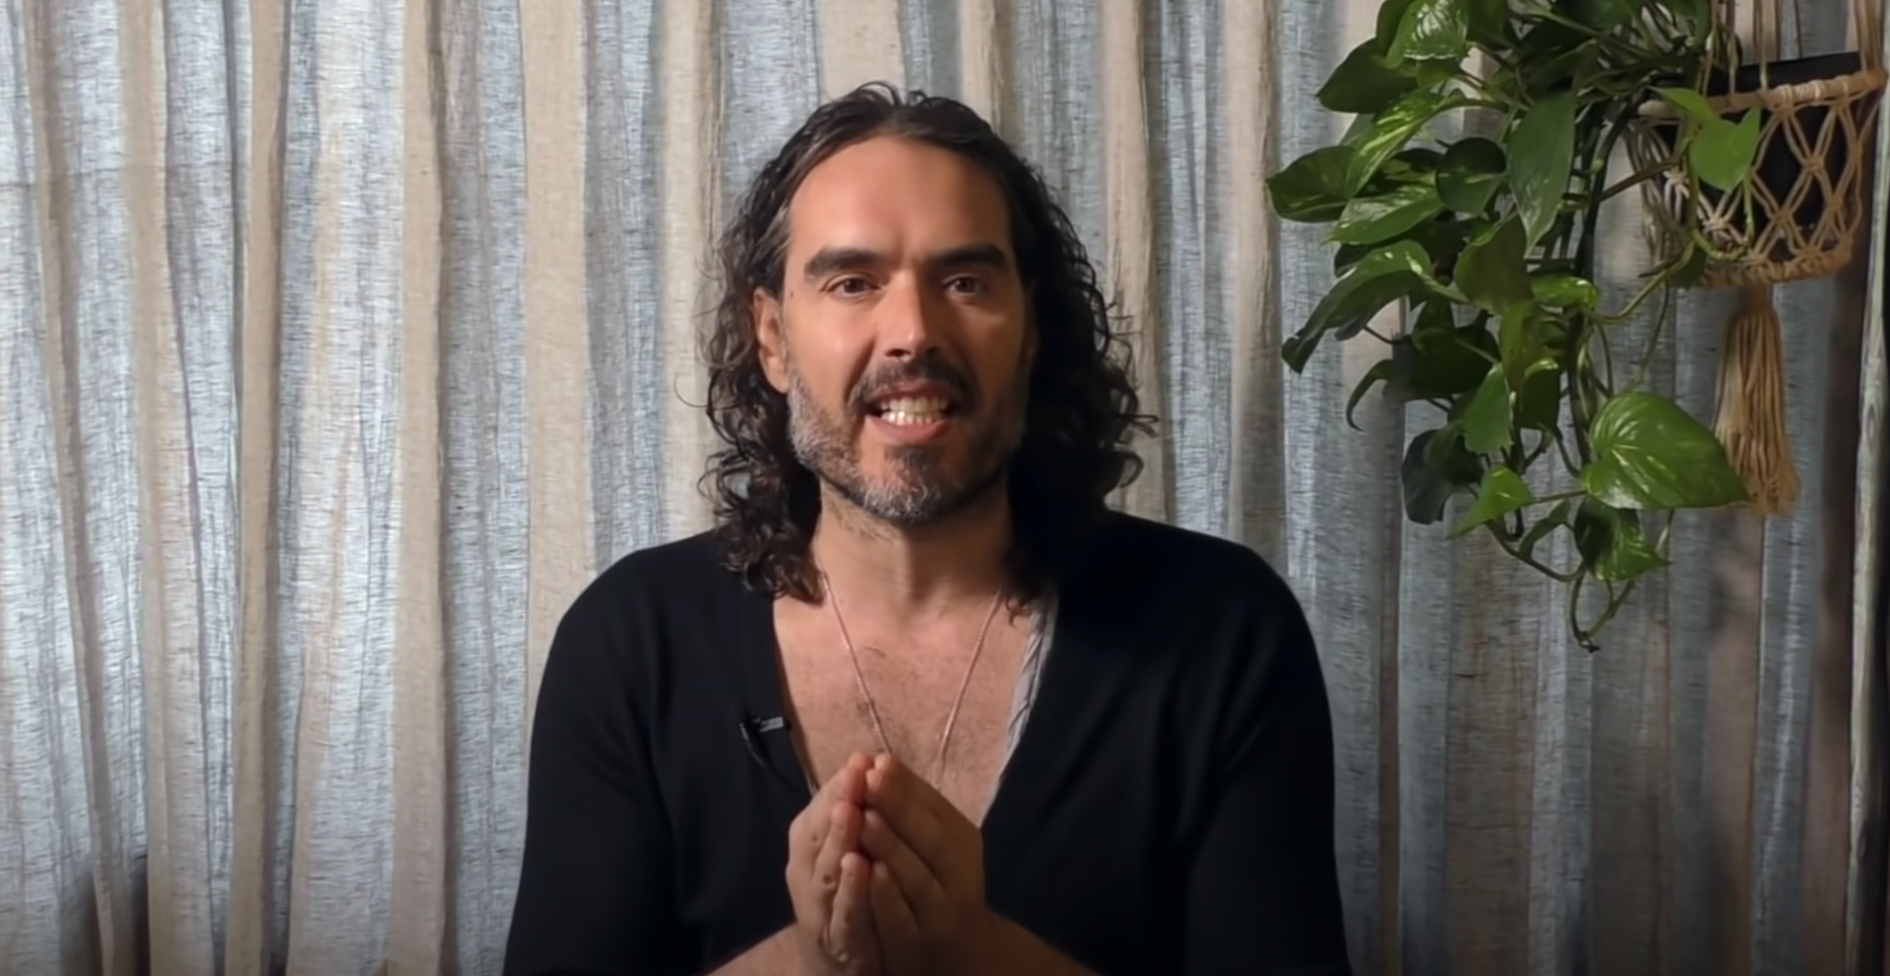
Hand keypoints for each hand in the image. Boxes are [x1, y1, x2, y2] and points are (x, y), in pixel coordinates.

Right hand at [785, 753, 882, 975]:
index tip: (863, 757)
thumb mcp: (845, 848)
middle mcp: (806, 872)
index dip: (840, 783)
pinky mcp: (835, 940)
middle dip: (838, 800)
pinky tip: (862, 868)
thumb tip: (867, 760)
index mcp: (809, 845)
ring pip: (826, 870)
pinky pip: (843, 913)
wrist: (838, 962)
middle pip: (818, 832)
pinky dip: (851, 890)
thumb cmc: (846, 893)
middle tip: (856, 772)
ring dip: (839, 838)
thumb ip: (851, 813)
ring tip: (852, 810)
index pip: (821, 807)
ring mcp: (817, 908)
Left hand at [856, 756, 998, 975]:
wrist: (958, 950)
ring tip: (862, 817)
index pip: (935, 808)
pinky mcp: (920, 944)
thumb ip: (912, 807)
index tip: (875, 760)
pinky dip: (884, 894)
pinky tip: (866, 871)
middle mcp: (959, 875)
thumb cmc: (939, 881)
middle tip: (867, 778)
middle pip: (930, 837)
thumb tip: (877, 760)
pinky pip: (901, 917)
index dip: (905, 785)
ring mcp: (941, 912)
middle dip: (897, 806)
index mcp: (962, 841)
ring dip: (889, 845)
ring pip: (916, 876)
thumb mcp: (936, 841)